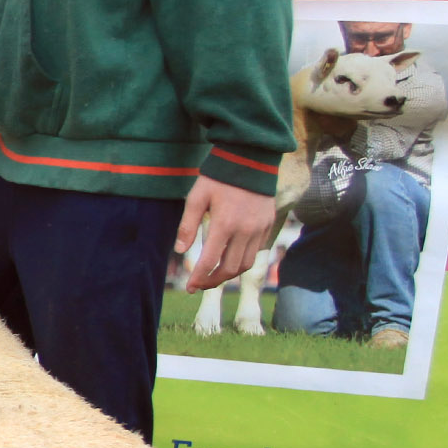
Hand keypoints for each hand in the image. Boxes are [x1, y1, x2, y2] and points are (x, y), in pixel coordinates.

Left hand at [175, 174, 277, 291]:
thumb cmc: (218, 178)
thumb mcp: (196, 197)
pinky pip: (256, 251)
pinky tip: (230, 259)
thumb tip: (180, 250)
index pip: (210, 261)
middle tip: (200, 285)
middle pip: (230, 269)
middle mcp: (245, 231)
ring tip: (214, 276)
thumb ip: (188, 225)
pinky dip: (242, 261)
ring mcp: (259, 229)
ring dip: (229, 274)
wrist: (250, 160)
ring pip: (246, 264)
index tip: (189, 287)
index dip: (198, 277)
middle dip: (213, 281)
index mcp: (224, 224)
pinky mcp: (268, 225)